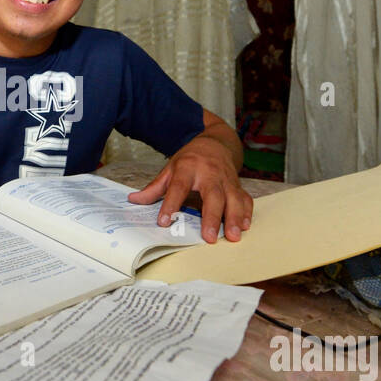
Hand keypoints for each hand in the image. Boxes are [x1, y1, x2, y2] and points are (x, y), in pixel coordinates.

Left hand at [128, 136, 252, 242]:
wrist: (215, 142)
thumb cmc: (192, 159)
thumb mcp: (171, 168)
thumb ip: (155, 187)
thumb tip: (134, 200)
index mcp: (188, 167)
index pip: (178, 187)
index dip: (171, 204)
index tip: (164, 222)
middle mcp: (210, 173)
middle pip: (212, 195)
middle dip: (212, 217)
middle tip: (209, 237)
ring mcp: (226, 179)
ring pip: (233, 198)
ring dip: (234, 218)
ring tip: (233, 236)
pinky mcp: (238, 185)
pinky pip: (245, 198)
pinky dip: (246, 213)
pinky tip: (244, 226)